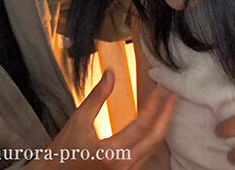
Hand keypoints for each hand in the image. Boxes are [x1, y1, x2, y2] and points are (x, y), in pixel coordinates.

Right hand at [28, 70, 175, 168]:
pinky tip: (154, 126)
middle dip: (167, 115)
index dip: (154, 105)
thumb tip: (111, 74)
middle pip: (154, 139)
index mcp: (111, 152)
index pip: (141, 125)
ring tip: (166, 107)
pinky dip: (152, 140)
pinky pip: (146, 157)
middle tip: (172, 96)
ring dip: (161, 127)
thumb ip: (97, 98)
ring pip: (153, 150)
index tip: (161, 89)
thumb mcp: (77, 121)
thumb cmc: (62, 152)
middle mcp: (123, 166)